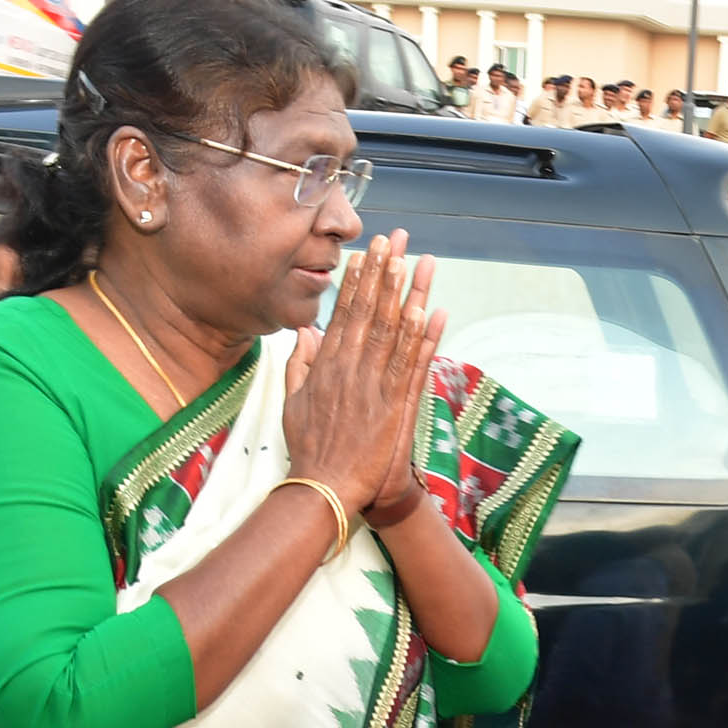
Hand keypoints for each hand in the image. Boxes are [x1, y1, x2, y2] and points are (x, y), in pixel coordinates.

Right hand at [280, 232, 446, 510]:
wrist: (324, 487)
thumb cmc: (311, 449)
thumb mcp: (294, 402)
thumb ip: (298, 364)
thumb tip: (305, 332)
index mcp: (327, 366)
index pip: (344, 313)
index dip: (358, 281)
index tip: (367, 253)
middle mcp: (350, 369)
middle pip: (369, 312)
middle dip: (382, 273)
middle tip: (394, 240)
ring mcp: (373, 386)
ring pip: (392, 331)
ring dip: (405, 294)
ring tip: (414, 261)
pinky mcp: (393, 406)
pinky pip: (412, 364)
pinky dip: (424, 338)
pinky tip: (433, 312)